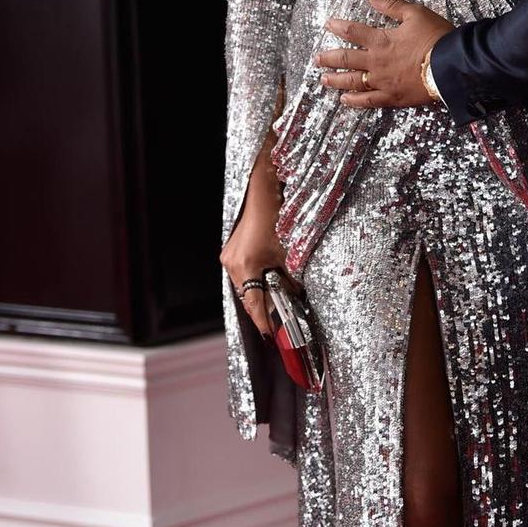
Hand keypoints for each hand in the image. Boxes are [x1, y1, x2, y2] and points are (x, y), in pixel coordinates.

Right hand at [220, 101, 300, 339]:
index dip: (268, 324)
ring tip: (281, 303)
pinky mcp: (233, 250)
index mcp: (246, 267)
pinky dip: (257, 280)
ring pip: (246, 287)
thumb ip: (293, 278)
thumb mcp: (292, 250)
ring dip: (263, 294)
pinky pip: (244, 274)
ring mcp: (230, 256)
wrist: (265, 187)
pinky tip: (272, 281)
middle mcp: (232, 264)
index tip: (278, 339)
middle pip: (249, 299)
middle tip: (284, 323)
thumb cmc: (280, 214)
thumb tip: (297, 298)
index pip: (255, 307)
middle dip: (267, 310)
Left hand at [315, 0, 453, 108]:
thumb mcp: (414, 13)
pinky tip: (345, 101)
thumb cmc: (436, 37)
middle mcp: (376, 62)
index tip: (327, 25)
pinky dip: (355, 101)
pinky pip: (368, 101)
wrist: (451, 66)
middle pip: (345, 59)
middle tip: (316, 59)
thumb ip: (390, 4)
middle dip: (328, 58)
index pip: (352, 31)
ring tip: (324, 79)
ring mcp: (382, 82)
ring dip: (336, 79)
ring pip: (352, 81)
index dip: (337, 27)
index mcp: (380, 40)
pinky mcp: (392, 97)